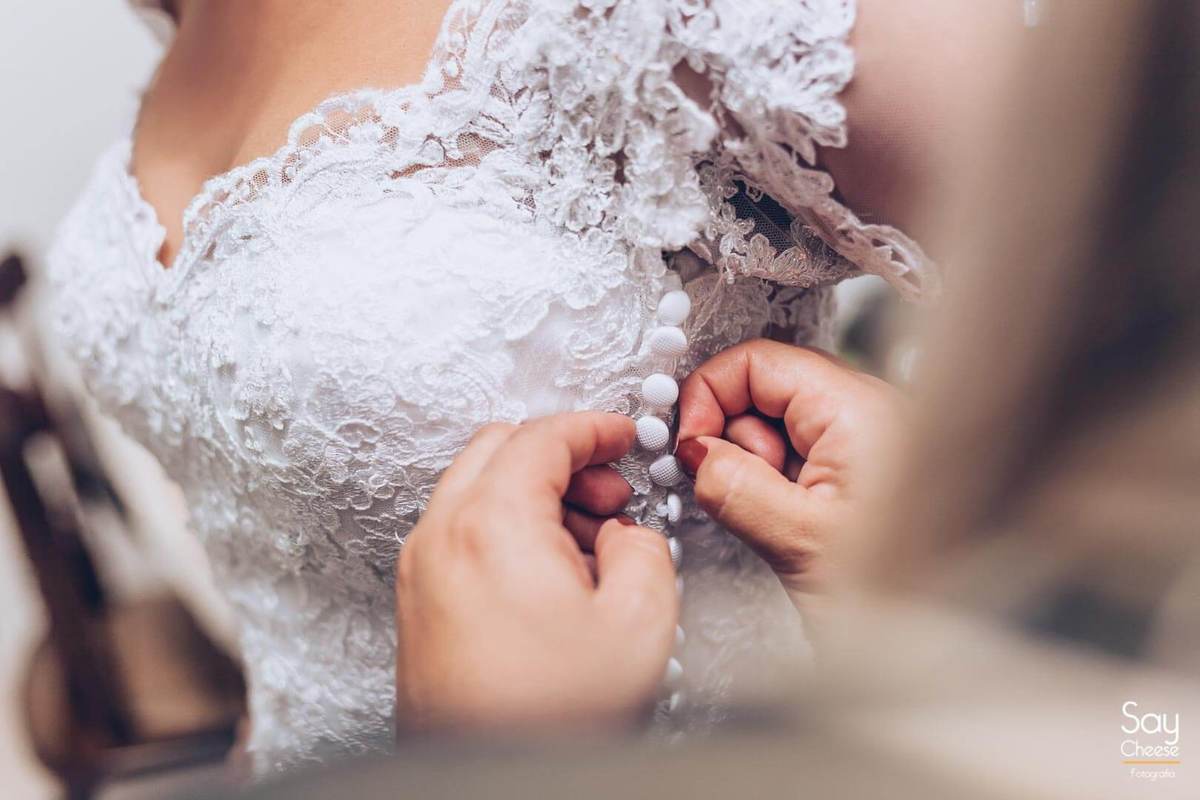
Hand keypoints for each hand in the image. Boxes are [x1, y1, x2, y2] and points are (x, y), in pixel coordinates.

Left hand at [395, 412, 677, 733]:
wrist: (489, 782)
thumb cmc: (547, 719)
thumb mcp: (637, 622)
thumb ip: (642, 548)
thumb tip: (625, 535)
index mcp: (492, 524)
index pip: (542, 437)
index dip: (593, 428)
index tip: (620, 435)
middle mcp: (442, 536)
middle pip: (500, 449)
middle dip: (562, 456)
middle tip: (610, 489)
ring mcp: (422, 569)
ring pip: (476, 487)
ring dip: (533, 491)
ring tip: (588, 538)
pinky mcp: (419, 601)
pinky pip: (461, 530)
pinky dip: (506, 525)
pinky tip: (550, 572)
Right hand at [676, 340, 901, 605]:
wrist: (952, 649)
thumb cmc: (911, 603)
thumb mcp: (801, 544)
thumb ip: (736, 488)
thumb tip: (695, 453)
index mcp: (858, 409)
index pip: (757, 361)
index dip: (709, 396)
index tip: (690, 447)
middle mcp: (865, 412)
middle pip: (763, 391)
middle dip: (735, 442)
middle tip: (747, 497)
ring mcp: (864, 442)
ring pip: (776, 429)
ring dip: (758, 471)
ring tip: (784, 523)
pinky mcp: (859, 473)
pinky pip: (797, 460)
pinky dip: (778, 488)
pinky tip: (792, 527)